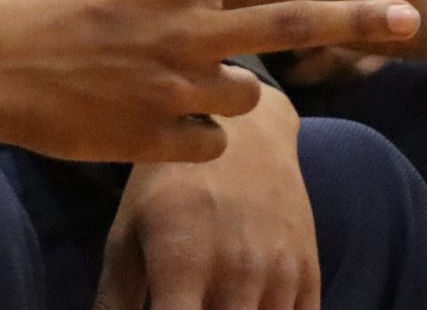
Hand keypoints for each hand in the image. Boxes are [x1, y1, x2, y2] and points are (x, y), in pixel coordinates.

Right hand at [0, 0, 418, 161]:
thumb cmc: (38, 15)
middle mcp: (184, 29)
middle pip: (291, 24)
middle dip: (357, 20)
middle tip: (412, 16)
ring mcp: (177, 87)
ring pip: (249, 98)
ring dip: (222, 95)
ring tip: (165, 85)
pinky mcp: (160, 138)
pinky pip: (210, 145)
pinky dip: (189, 139)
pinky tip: (146, 123)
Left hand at [95, 89, 317, 309]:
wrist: (244, 133)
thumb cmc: (170, 182)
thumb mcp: (129, 228)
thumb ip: (116, 294)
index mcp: (182, 263)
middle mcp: (236, 275)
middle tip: (186, 302)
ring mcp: (279, 277)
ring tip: (213, 298)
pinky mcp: (310, 276)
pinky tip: (248, 304)